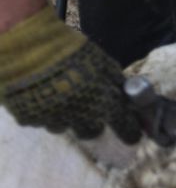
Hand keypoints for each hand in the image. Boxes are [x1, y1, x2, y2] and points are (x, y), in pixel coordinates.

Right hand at [0, 6, 141, 143]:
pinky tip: (41, 93)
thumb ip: (114, 80)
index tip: (133, 137)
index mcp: (103, 102)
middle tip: (89, 109)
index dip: (130, 131)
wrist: (29, 50)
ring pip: (64, 126)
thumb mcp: (102, 62)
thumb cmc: (72, 52)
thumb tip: (125, 91)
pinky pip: (41, 120)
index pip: (124, 125)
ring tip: (60, 95)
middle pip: (92, 132)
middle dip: (93, 123)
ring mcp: (54, 120)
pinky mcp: (30, 119)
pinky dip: (44, 110)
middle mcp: (80, 117)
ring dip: (66, 116)